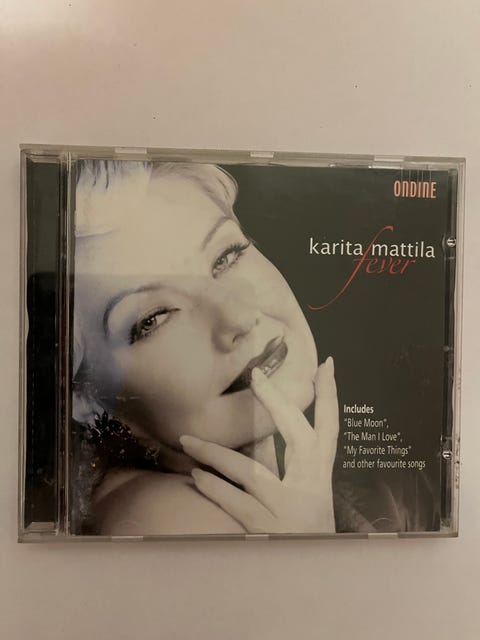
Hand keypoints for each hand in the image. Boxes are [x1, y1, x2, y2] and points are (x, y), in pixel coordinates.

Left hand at [179, 357, 338, 533]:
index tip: (326, 365)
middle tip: (257, 376)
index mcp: (321, 479)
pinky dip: (213, 487)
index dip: (329, 396)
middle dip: (278, 403)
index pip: (330, 429)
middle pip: (297, 436)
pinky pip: (235, 501)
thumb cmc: (305, 534)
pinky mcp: (267, 528)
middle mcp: (310, 488)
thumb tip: (255, 436)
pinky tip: (195, 475)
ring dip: (216, 453)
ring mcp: (289, 508)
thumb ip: (282, 467)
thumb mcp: (303, 498)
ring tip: (187, 439)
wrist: (316, 585)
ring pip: (251, 470)